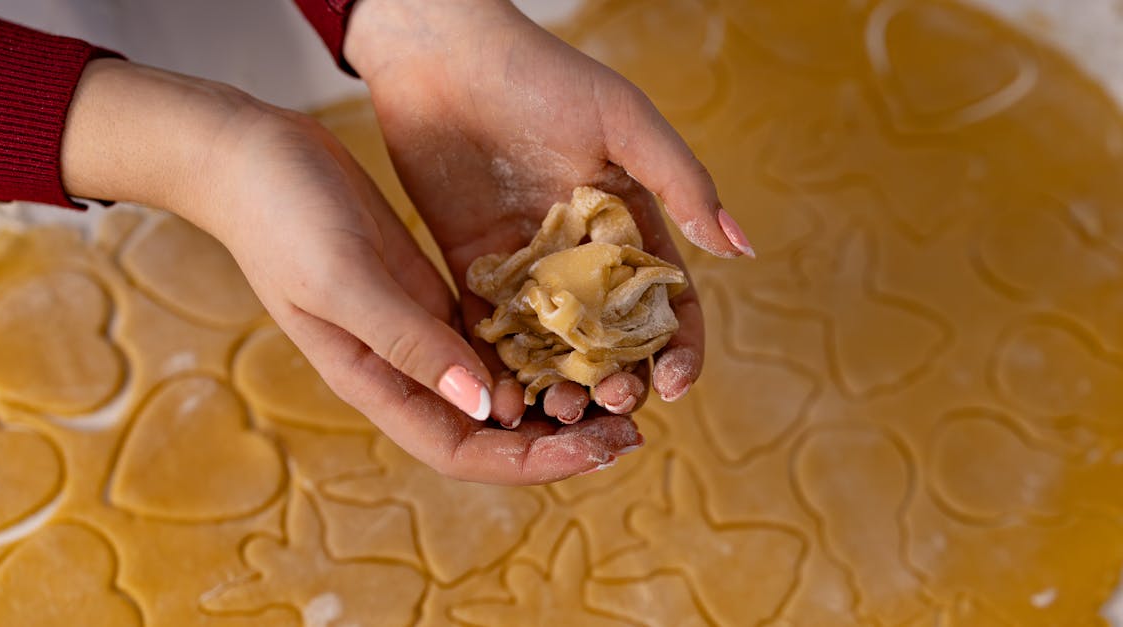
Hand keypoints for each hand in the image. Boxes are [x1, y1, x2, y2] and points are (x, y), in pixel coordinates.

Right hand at [60, 59, 642, 482]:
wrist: (253, 156)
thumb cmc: (281, 217)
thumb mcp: (343, 278)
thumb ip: (407, 342)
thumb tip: (483, 407)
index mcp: (376, 382)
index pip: (462, 450)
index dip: (529, 462)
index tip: (593, 450)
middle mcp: (405, 368)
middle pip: (491, 429)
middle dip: (559, 439)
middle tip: (629, 430)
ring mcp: (420, 331)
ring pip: (499, 386)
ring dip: (556, 395)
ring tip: (621, 392)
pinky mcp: (431, 291)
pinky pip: (496, 334)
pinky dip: (537, 343)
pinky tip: (585, 334)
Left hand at [345, 0, 753, 425]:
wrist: (443, 56)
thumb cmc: (540, 78)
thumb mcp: (622, 122)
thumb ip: (679, 182)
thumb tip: (741, 248)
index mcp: (630, 224)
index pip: (666, 301)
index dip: (678, 348)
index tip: (675, 386)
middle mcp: (584, 256)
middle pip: (613, 338)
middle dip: (620, 379)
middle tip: (609, 405)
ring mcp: (530, 268)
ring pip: (557, 347)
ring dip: (563, 386)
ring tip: (560, 412)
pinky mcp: (476, 270)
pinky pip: (495, 332)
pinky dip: (503, 370)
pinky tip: (507, 402)